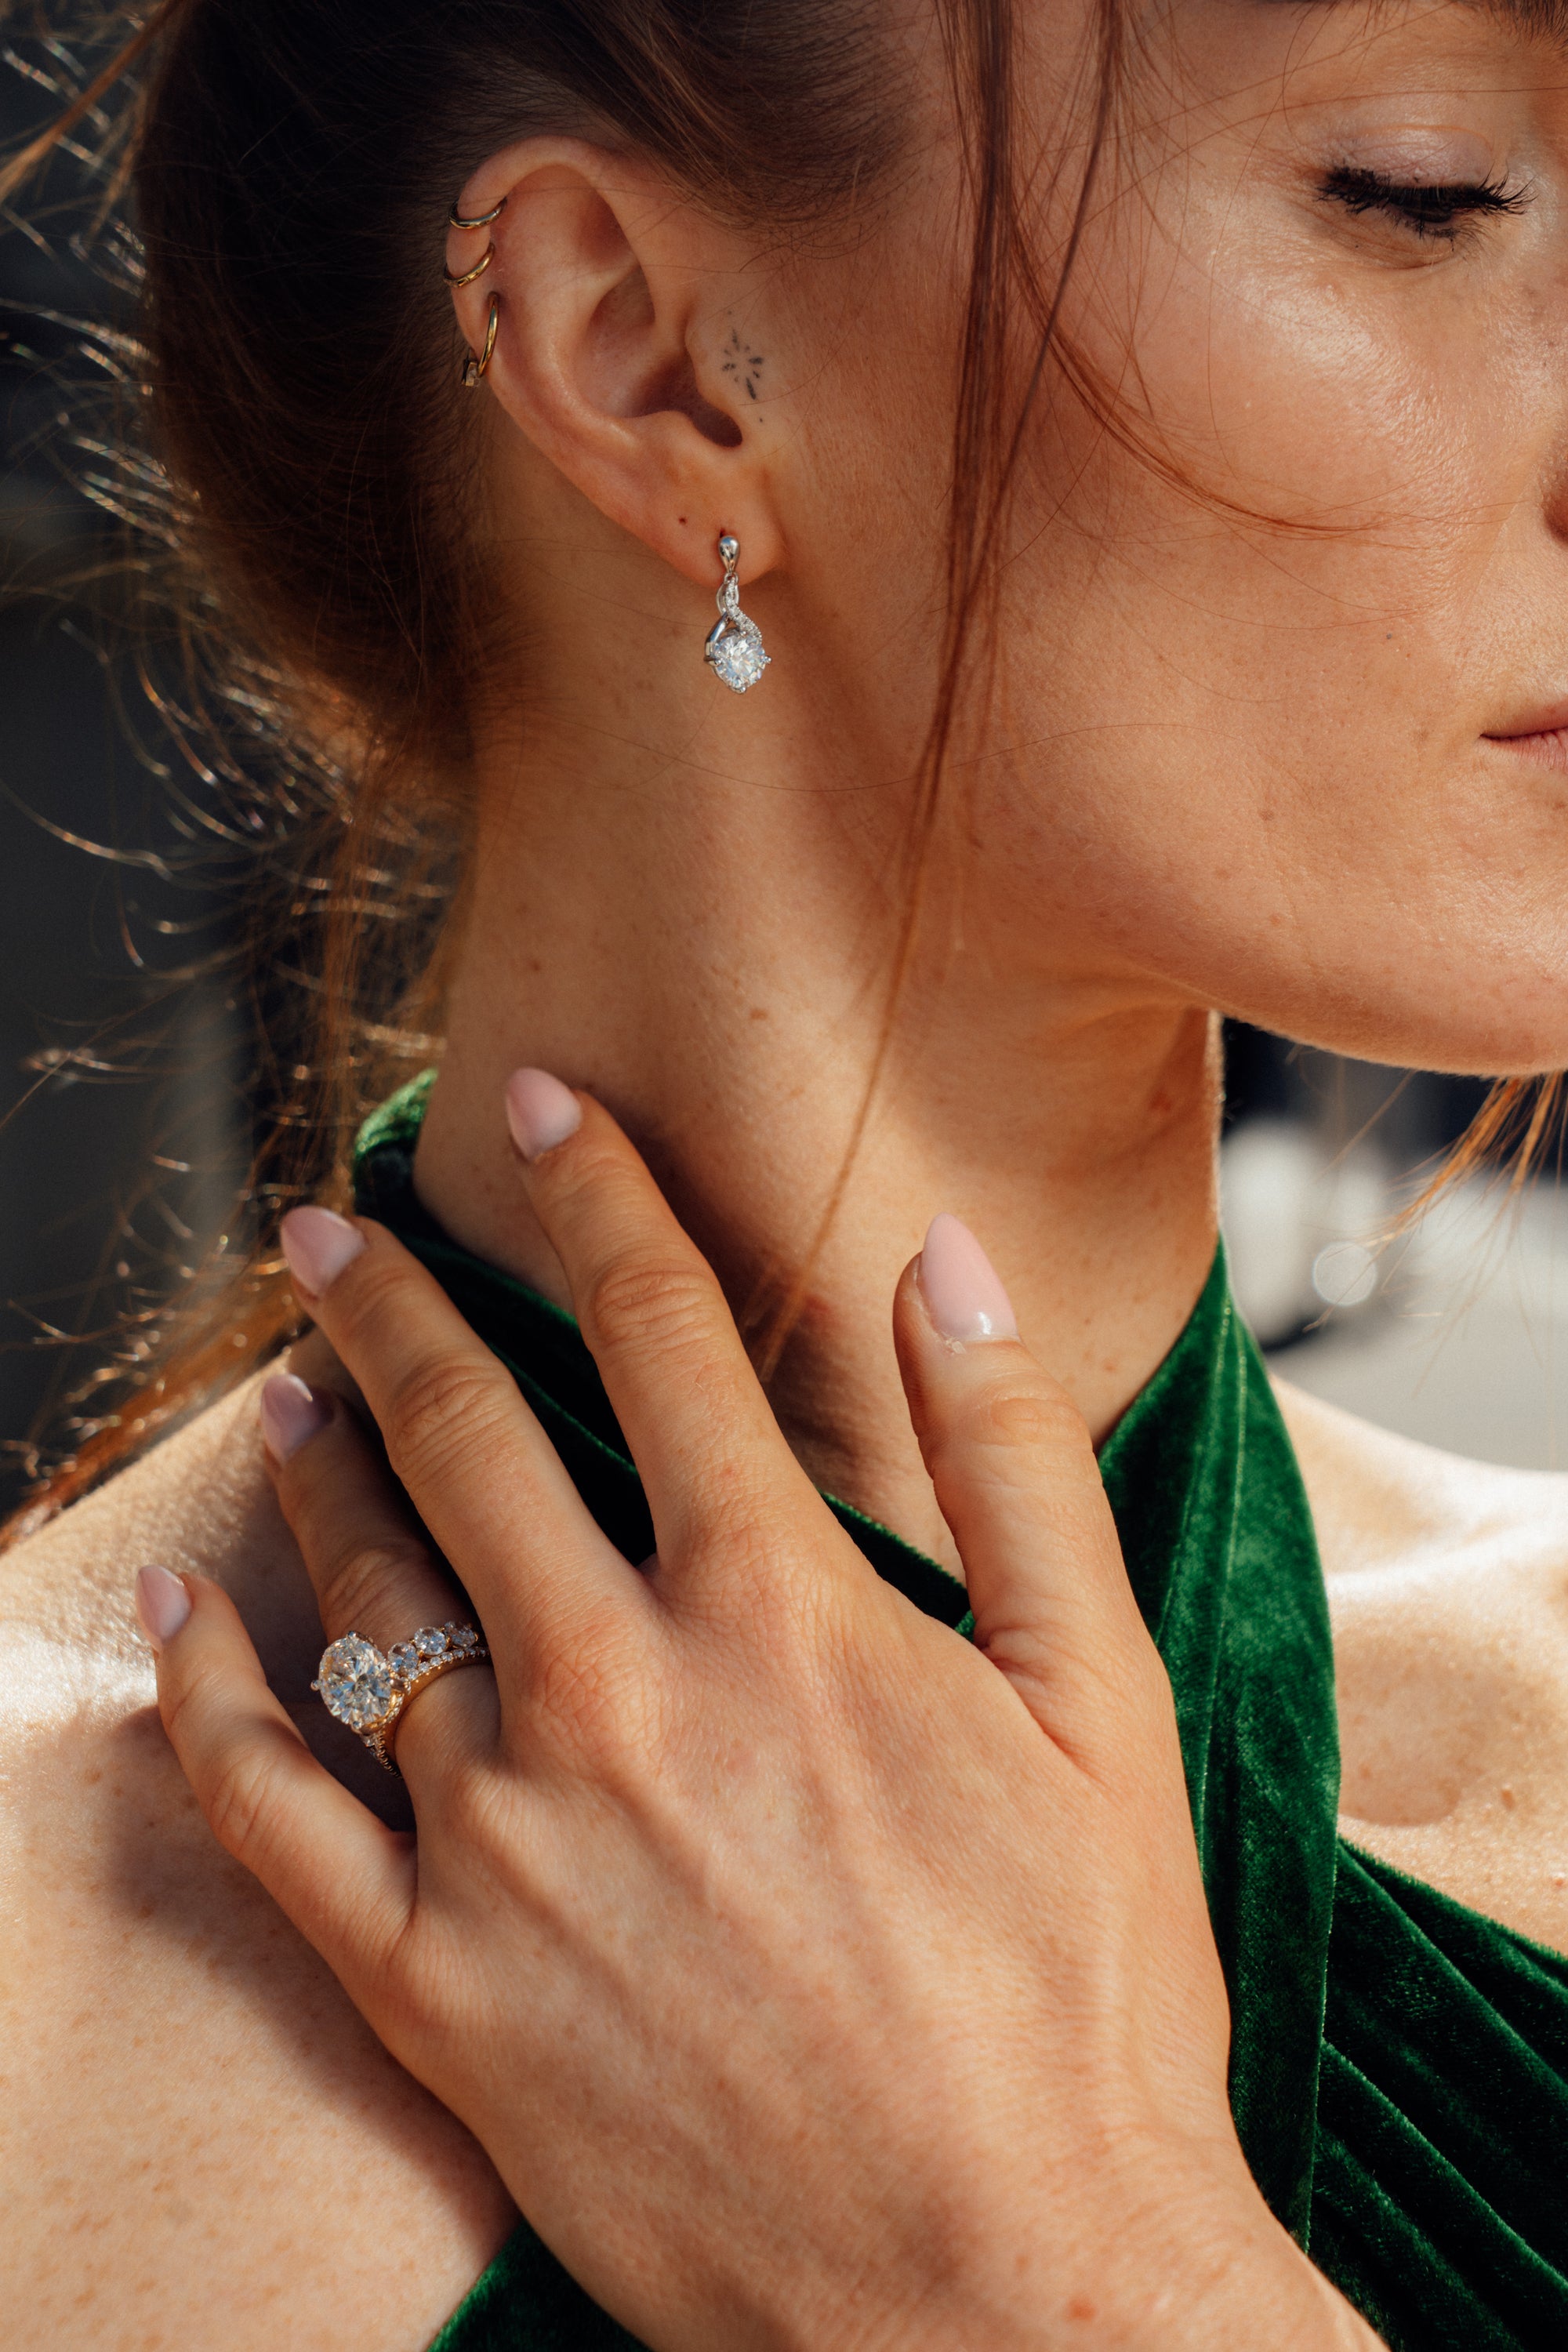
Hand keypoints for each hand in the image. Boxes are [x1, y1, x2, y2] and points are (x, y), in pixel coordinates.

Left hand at [138, 1076, 1377, 2351]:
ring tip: (281, 1390)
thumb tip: (947, 1264)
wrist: (1001, 2298)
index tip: (538, 1104)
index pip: (661, 1329)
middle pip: (468, 1434)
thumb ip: (1013, 1461)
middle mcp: (615, 1696)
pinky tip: (180, 1612)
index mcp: (777, 1611)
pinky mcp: (436, 1990)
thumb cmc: (1079, 2001)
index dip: (596, 1191)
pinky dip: (212, 1697)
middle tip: (332, 1231)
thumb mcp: (1100, 1705)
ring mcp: (506, 1842)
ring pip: (364, 1596)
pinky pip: (274, 1814)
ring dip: (314, 1469)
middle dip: (391, 1308)